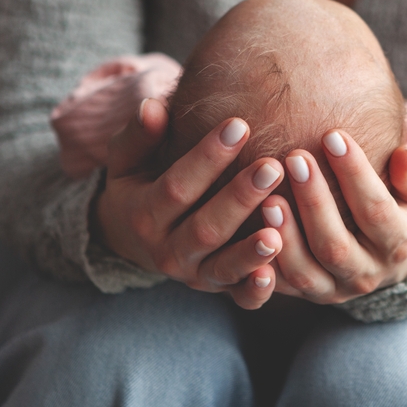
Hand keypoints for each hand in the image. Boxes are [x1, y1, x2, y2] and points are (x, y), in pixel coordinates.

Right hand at [94, 99, 284, 308]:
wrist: (132, 238)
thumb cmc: (141, 182)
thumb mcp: (128, 159)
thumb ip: (138, 135)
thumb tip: (153, 107)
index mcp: (145, 214)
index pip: (177, 186)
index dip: (207, 157)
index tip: (239, 125)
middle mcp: (168, 250)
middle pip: (205, 228)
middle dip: (240, 198)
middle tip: (274, 165)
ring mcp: (195, 274)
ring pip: (223, 266)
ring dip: (250, 251)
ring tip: (278, 231)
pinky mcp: (218, 290)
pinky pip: (238, 298)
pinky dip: (255, 290)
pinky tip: (275, 274)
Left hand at [262, 130, 406, 303]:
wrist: (395, 256)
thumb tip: (405, 158)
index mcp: (400, 244)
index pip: (376, 210)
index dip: (355, 173)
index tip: (333, 135)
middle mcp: (368, 274)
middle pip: (335, 244)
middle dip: (313, 201)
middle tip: (294, 158)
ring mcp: (335, 289)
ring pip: (305, 271)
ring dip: (285, 235)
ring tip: (268, 197)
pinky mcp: (308, 294)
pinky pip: (282, 286)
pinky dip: (263, 264)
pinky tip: (247, 232)